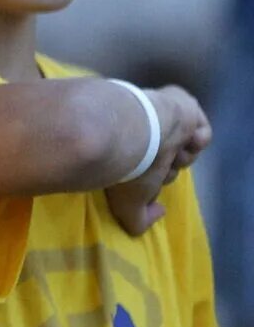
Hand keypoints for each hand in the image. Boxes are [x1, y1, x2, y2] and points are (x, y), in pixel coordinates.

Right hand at [105, 86, 208, 236]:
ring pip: (184, 148)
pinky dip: (197, 140)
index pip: (148, 169)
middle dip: (168, 169)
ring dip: (180, 156)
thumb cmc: (130, 165)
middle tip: (160, 167)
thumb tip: (160, 212)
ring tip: (170, 151)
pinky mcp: (184, 107)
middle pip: (168, 160)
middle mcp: (143, 133)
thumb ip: (139, 220)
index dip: (154, 180)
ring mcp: (162, 118)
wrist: (136, 129)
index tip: (150, 183)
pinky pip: (201, 132)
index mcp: (126, 150)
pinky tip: (187, 140)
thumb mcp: (127, 205)